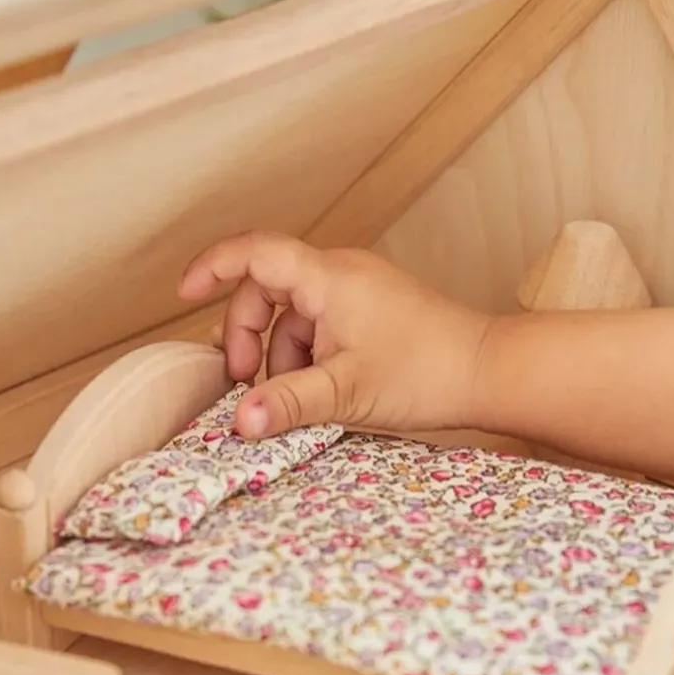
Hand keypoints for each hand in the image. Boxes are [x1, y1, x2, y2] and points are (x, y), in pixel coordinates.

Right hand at [178, 232, 490, 438]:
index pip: (255, 251)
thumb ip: (288, 404)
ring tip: (292, 397)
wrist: (490, 372)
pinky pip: (319, 324)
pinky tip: (318, 390)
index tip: (183, 292)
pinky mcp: (372, 311)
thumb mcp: (347, 393)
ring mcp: (359, 291)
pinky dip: (305, 355)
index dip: (212, 267)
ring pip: (292, 313)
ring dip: (278, 353)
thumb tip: (239, 422)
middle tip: (247, 384)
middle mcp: (341, 273)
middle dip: (247, 335)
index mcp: (329, 278)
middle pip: (266, 288)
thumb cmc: (427, 374)